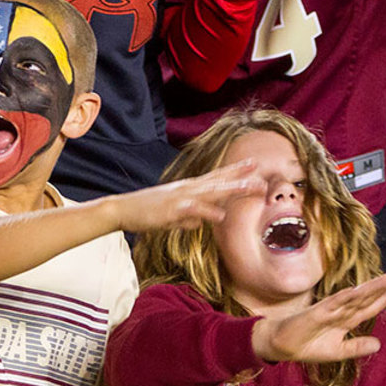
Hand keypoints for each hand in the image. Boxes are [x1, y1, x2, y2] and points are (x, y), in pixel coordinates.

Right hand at [113, 159, 263, 232]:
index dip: (235, 170)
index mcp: (188, 188)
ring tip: (252, 188)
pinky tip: (220, 215)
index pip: (215, 177)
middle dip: (242, 177)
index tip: (254, 164)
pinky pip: (193, 210)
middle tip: (263, 175)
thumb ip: (190, 217)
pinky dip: (207, 212)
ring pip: (212, 192)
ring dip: (233, 189)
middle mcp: (187, 189)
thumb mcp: (173, 214)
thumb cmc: (147, 212)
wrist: (122, 210)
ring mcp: (180, 198)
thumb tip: (203, 221)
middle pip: (219, 181)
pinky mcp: (171, 209)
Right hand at [251, 270, 385, 363]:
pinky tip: (354, 290)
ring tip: (385, 279)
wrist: (281, 346)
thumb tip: (379, 344)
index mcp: (345, 320)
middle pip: (364, 298)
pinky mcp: (314, 314)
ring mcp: (328, 311)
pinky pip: (330, 304)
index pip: (368, 307)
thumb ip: (356, 347)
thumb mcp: (337, 352)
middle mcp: (339, 312)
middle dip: (381, 287)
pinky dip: (342, 297)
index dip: (384, 299)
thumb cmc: (307, 346)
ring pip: (352, 298)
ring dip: (369, 288)